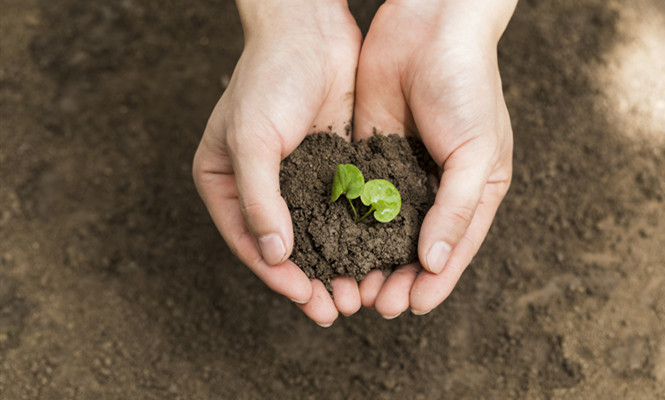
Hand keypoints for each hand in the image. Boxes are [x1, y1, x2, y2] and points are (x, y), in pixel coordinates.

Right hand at [192, 0, 360, 325]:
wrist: (310, 30)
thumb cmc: (268, 78)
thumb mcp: (251, 139)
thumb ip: (259, 199)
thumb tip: (273, 254)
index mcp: (225, 182)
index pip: (249, 240)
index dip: (276, 275)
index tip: (304, 298)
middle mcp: (260, 186)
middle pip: (284, 246)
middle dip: (310, 280)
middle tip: (335, 310)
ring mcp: (298, 178)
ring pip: (317, 234)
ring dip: (336, 264)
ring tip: (357, 295)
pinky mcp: (331, 166)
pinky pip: (342, 210)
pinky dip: (355, 235)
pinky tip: (374, 257)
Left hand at [352, 0, 516, 316]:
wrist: (429, 26)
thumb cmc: (468, 85)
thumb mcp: (476, 152)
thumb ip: (457, 208)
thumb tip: (437, 262)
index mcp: (473, 191)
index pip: (453, 249)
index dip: (433, 282)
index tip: (408, 307)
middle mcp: (437, 188)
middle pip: (414, 247)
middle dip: (394, 277)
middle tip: (370, 303)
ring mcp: (401, 172)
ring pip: (381, 229)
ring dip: (367, 258)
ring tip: (348, 286)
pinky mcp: (369, 153)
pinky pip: (357, 197)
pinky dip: (346, 224)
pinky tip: (330, 245)